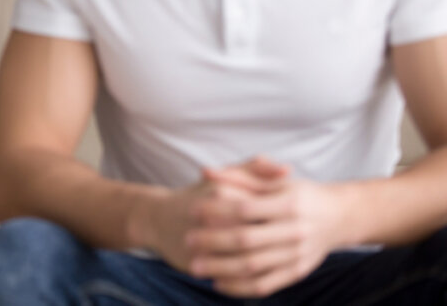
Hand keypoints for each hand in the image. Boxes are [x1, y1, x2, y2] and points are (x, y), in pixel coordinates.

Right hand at [129, 172, 275, 274]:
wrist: (159, 219)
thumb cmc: (201, 195)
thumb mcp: (225, 177)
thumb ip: (256, 169)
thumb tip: (287, 169)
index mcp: (222, 192)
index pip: (264, 208)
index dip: (277, 216)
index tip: (281, 219)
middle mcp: (211, 216)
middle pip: (256, 235)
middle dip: (271, 241)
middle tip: (278, 240)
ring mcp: (202, 241)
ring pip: (246, 259)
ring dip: (262, 261)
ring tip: (269, 256)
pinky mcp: (195, 262)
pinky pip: (231, 276)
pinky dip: (245, 277)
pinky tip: (252, 271)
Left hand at [184, 157, 347, 297]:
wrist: (340, 217)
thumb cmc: (301, 194)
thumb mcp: (275, 181)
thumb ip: (240, 176)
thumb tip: (205, 171)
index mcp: (288, 204)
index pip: (246, 209)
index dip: (217, 210)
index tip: (192, 211)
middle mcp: (294, 231)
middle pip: (247, 240)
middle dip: (214, 242)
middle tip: (188, 241)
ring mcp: (297, 255)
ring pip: (253, 267)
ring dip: (221, 268)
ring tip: (195, 267)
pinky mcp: (297, 272)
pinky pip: (265, 285)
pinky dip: (240, 288)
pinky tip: (218, 284)